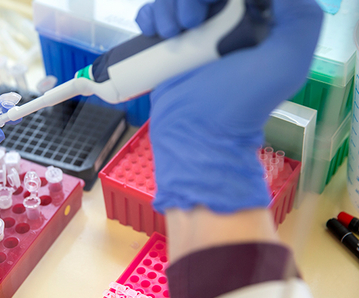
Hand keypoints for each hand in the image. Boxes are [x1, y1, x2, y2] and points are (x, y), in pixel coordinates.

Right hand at [136, 0, 322, 212]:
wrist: (195, 132)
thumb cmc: (241, 102)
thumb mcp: (287, 60)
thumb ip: (299, 16)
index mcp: (261, 20)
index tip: (218, 4)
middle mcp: (229, 22)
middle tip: (192, 23)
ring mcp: (197, 33)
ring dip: (169, 6)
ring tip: (171, 33)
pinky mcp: (169, 45)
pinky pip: (155, 13)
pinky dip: (151, 16)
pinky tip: (157, 33)